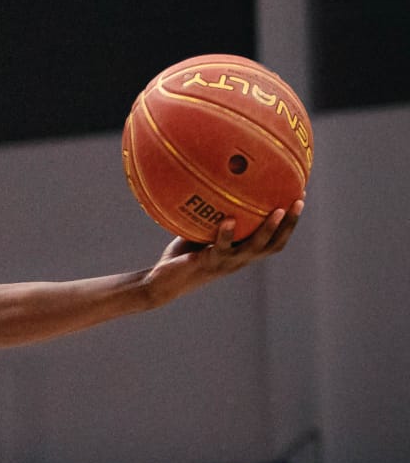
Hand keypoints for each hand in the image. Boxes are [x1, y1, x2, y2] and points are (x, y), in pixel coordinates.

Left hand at [142, 199, 302, 307]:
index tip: (300, 197)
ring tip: (277, 211)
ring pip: (253, 248)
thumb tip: (217, 180)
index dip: (290, 223)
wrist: (162, 282)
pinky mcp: (205, 264)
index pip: (274, 239)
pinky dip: (225, 235)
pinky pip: (218, 249)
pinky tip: (228, 220)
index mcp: (242, 252)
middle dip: (289, 224)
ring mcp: (224, 263)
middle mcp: (239, 260)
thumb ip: (211, 212)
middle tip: (298, 202)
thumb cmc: (183, 253)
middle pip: (273, 244)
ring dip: (267, 230)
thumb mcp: (200, 230)